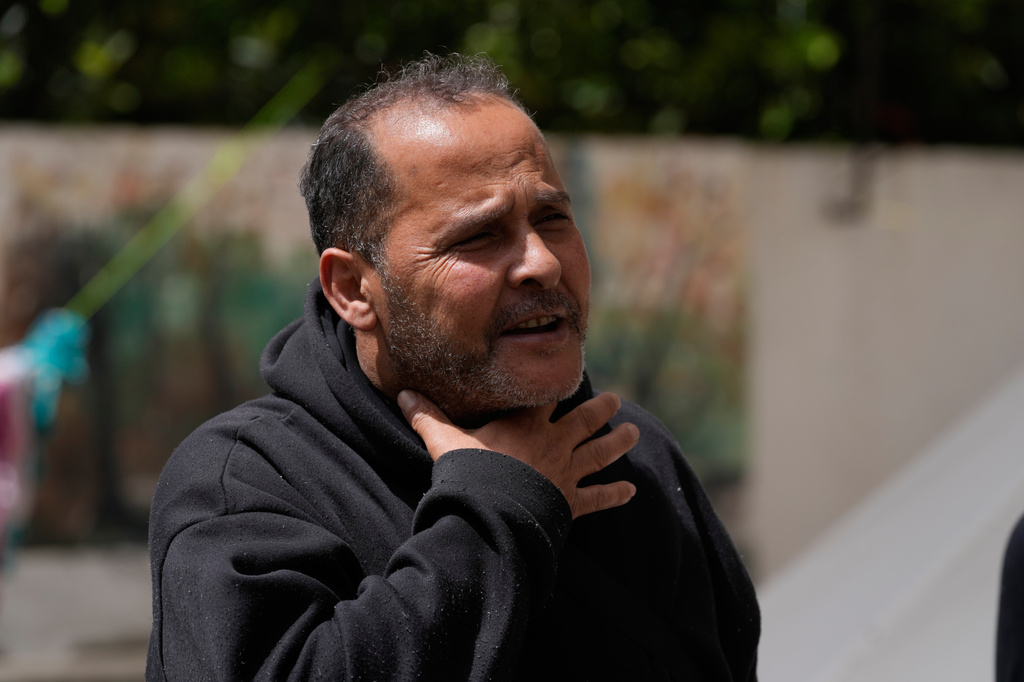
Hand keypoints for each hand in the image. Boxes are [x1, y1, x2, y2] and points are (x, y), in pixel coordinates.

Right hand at [398, 390, 637, 518]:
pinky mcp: (570, 502)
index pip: (547, 396)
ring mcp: (565, 473)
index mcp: (526, 425)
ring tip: (634, 433)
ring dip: (617, 444)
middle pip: (583, 421)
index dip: (559, 382)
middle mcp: (552, 444)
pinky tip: (631, 491)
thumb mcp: (444, 440)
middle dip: (601, 410)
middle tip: (616, 400)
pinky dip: (614, 495)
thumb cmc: (470, 472)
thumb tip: (402, 393)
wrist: (491, 511)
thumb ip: (427, 416)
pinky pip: (597, 498)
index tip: (573, 367)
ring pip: (598, 454)